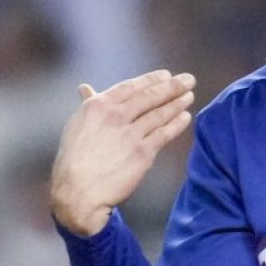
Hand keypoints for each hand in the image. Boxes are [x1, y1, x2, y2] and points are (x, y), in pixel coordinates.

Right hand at [50, 69, 196, 236]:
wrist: (80, 190)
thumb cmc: (75, 159)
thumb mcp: (77, 125)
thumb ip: (88, 105)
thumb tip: (85, 88)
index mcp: (98, 106)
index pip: (130, 87)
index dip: (151, 80)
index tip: (166, 75)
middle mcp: (115, 116)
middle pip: (149, 97)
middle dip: (172, 86)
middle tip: (188, 79)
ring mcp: (130, 134)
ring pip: (159, 114)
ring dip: (177, 102)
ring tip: (189, 95)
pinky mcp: (142, 153)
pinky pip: (164, 134)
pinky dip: (177, 124)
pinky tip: (186, 116)